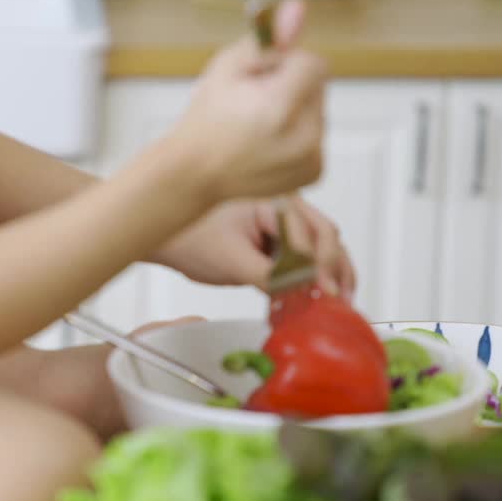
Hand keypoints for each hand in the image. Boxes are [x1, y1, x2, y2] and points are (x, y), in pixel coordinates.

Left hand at [152, 197, 356, 299]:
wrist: (162, 235)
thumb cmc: (187, 238)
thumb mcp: (232, 262)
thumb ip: (272, 278)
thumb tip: (305, 293)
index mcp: (273, 198)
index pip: (314, 233)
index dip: (322, 268)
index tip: (326, 295)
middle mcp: (283, 202)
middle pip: (326, 236)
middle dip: (334, 270)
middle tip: (339, 301)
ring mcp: (281, 218)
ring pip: (319, 245)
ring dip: (328, 273)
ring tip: (335, 302)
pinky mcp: (275, 234)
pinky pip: (302, 252)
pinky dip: (310, 273)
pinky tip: (314, 295)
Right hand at [160, 0, 327, 202]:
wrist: (194, 175)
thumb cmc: (206, 118)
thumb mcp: (227, 68)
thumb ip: (267, 39)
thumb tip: (299, 5)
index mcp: (278, 107)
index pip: (312, 64)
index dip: (286, 65)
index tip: (261, 78)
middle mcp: (302, 136)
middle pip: (317, 86)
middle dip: (292, 87)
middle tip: (254, 104)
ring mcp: (310, 158)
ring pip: (318, 110)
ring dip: (296, 110)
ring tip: (258, 126)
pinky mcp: (314, 171)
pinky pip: (318, 135)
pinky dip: (298, 135)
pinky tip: (268, 143)